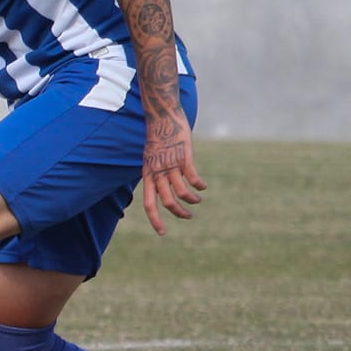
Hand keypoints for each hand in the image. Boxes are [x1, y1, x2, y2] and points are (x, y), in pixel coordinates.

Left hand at [141, 115, 205, 235]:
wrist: (161, 117)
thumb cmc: (157, 139)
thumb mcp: (150, 159)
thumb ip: (155, 174)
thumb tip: (161, 188)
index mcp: (147, 175)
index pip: (149, 203)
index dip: (155, 220)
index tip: (162, 233)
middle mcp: (157, 172)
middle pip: (168, 202)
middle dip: (179, 213)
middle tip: (188, 216)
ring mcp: (171, 165)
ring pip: (182, 193)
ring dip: (192, 200)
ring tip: (197, 200)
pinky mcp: (184, 157)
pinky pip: (193, 178)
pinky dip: (200, 185)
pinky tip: (203, 186)